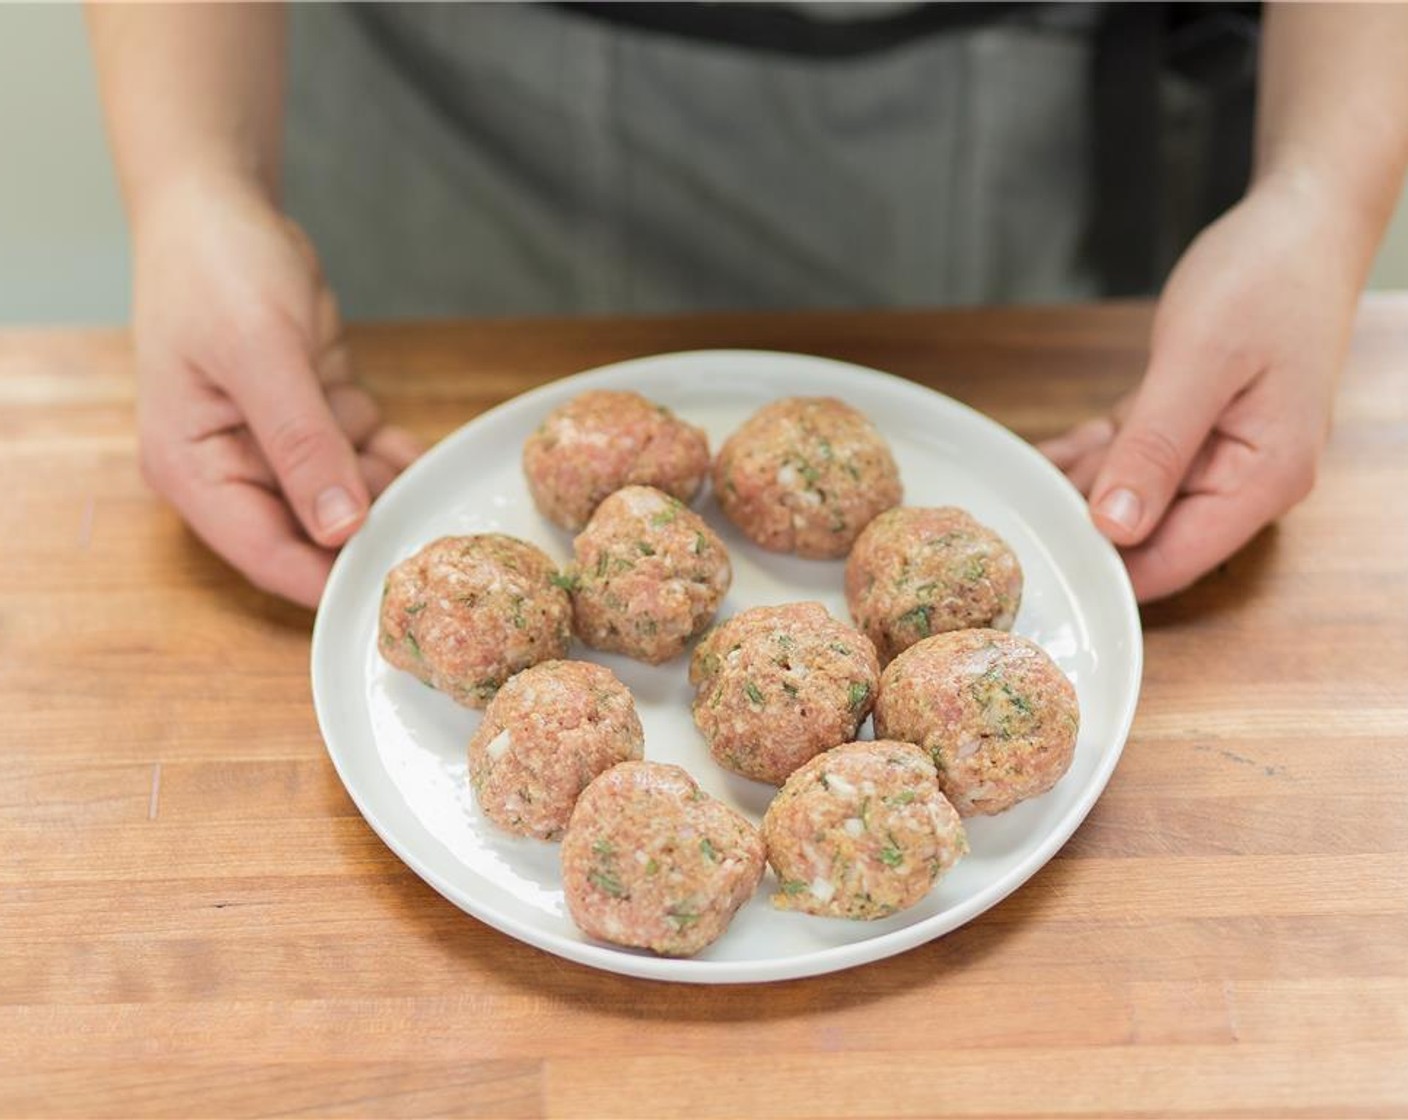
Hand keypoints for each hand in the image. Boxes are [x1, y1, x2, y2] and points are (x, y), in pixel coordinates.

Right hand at [132, 173, 422, 606]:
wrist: (219, 204)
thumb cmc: (214, 269)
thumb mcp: (261, 354)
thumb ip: (301, 443)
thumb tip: (339, 527)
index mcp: (194, 470)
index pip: (266, 555)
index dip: (329, 580)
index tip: (395, 589)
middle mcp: (231, 470)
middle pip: (311, 535)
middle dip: (372, 535)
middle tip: (437, 540)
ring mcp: (274, 447)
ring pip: (348, 499)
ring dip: (392, 496)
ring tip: (439, 494)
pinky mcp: (312, 420)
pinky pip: (363, 458)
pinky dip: (394, 459)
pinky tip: (425, 459)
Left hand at [1039, 175, 1359, 601]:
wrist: (1303, 220)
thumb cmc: (1266, 278)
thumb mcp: (1199, 362)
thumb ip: (1156, 448)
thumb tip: (1115, 527)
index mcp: (1261, 480)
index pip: (1172, 562)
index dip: (1104, 567)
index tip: (1040, 553)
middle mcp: (1242, 481)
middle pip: (1146, 538)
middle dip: (1081, 529)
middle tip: (1014, 515)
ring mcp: (1217, 457)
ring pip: (1129, 501)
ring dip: (1076, 493)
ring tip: (1017, 487)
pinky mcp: (1190, 431)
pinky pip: (1127, 461)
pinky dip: (1086, 459)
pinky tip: (1040, 459)